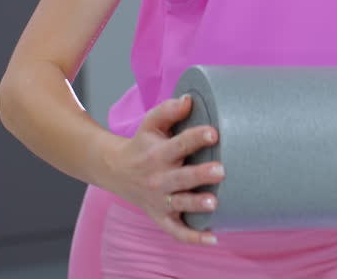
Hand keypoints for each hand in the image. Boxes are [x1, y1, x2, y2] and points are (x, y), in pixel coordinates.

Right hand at [102, 94, 225, 244]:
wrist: (115, 170)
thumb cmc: (143, 144)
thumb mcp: (150, 124)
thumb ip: (168, 111)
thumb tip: (190, 99)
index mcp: (157, 154)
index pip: (178, 145)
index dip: (195, 138)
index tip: (213, 132)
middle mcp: (158, 178)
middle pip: (181, 177)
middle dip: (200, 175)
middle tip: (220, 170)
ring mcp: (160, 200)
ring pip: (179, 204)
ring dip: (196, 205)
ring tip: (214, 203)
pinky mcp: (162, 216)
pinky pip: (176, 230)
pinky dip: (193, 237)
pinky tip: (213, 238)